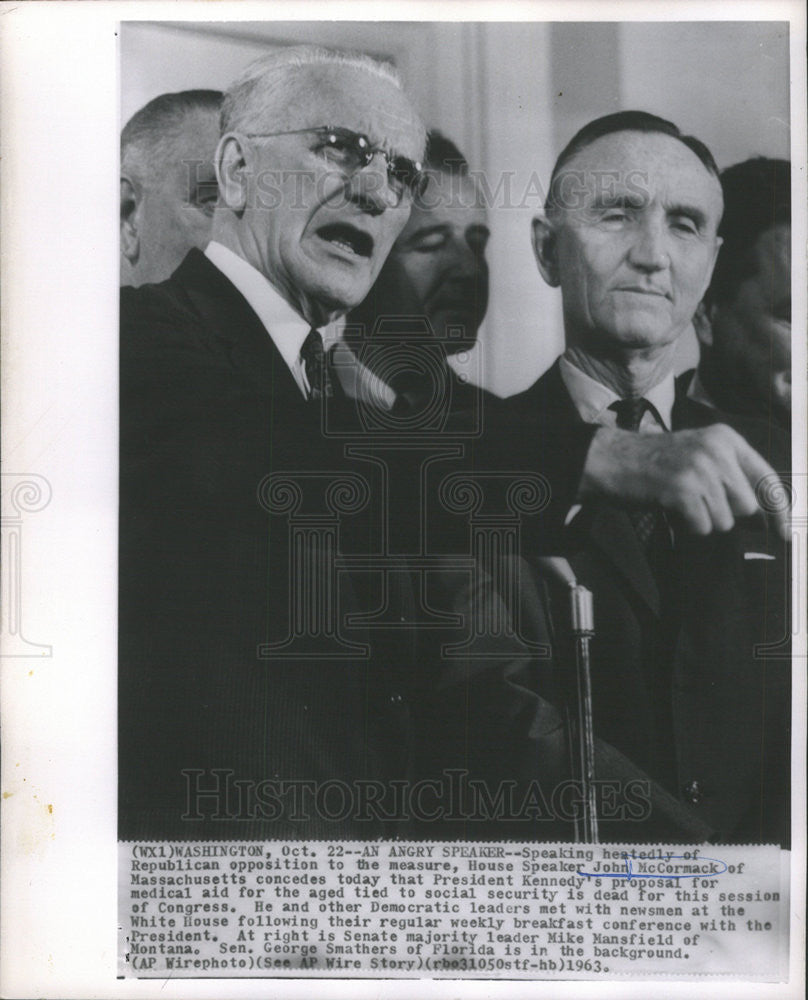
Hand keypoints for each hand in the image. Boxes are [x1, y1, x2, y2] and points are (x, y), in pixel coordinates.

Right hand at [580, 425, 789, 537]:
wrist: (609, 460)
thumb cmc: (653, 464)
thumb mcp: (698, 456)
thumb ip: (731, 477)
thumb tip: (764, 517)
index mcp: (726, 438)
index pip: (766, 478)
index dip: (779, 511)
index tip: (785, 535)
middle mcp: (717, 450)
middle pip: (746, 506)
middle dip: (724, 513)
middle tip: (695, 502)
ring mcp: (699, 468)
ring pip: (724, 520)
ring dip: (702, 520)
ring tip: (678, 501)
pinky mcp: (682, 488)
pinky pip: (702, 526)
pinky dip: (686, 525)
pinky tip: (670, 507)